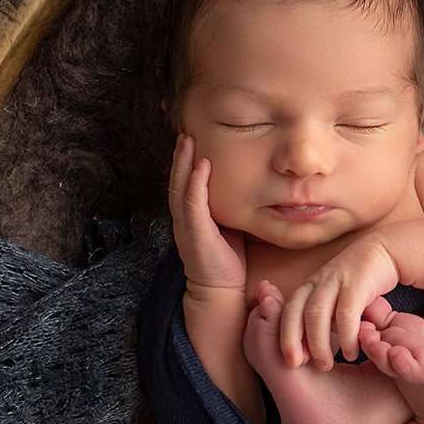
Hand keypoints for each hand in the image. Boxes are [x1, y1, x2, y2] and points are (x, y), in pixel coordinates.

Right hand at [167, 133, 246, 293]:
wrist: (218, 290)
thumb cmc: (226, 260)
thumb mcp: (228, 228)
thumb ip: (228, 210)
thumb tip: (246, 190)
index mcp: (191, 216)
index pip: (184, 184)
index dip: (185, 163)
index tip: (191, 140)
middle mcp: (184, 218)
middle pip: (177, 181)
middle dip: (180, 156)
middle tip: (185, 133)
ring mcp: (187, 225)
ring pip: (180, 188)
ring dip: (183, 164)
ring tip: (187, 142)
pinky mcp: (195, 233)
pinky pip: (192, 204)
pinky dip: (194, 184)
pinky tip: (199, 168)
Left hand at [279, 235, 400, 369]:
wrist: (386, 251)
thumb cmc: (361, 284)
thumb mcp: (336, 300)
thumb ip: (324, 318)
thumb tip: (310, 349)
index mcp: (310, 286)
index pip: (288, 310)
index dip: (284, 335)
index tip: (290, 360)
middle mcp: (319, 281)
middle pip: (295, 310)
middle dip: (291, 338)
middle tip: (296, 364)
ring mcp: (337, 279)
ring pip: (316, 312)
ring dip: (317, 341)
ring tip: (324, 364)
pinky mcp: (358, 281)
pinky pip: (346, 312)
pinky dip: (346, 335)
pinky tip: (351, 353)